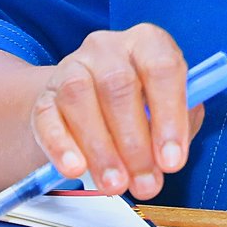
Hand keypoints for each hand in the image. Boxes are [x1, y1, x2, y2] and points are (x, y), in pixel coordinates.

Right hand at [31, 23, 205, 198]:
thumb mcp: (170, 108)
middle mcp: (108, 47)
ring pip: (80, 98)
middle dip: (135, 143)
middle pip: (119, 85)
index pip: (162, 68)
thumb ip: (181, 124)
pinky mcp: (45, 96)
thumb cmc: (141, 105)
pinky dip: (61, 146)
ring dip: (100, 148)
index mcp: (148, 42)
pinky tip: (75, 169)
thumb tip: (170, 154)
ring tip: (114, 184)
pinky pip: (47, 117)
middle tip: (145, 183)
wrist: (89, 103)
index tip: (171, 161)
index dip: (170, 116)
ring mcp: (72, 67)